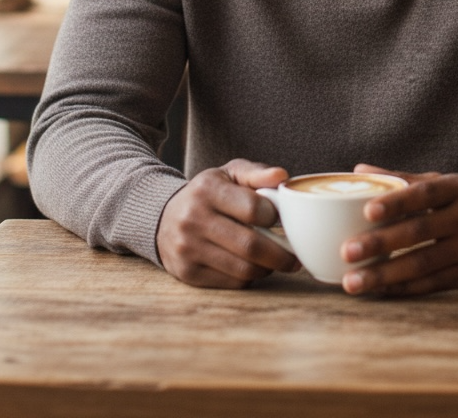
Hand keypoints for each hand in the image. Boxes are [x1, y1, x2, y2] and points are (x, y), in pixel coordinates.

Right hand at [156, 158, 299, 288]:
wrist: (163, 217)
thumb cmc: (207, 194)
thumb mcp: (229, 174)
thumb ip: (256, 174)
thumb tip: (282, 177)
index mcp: (207, 189)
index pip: (254, 209)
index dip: (274, 216)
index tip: (280, 219)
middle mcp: (194, 218)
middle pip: (251, 245)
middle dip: (281, 254)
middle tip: (294, 257)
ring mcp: (188, 248)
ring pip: (244, 269)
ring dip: (267, 268)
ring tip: (274, 261)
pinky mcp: (188, 273)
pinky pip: (232, 283)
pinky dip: (249, 277)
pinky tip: (251, 266)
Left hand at [339, 164, 457, 296]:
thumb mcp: (445, 183)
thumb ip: (403, 179)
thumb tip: (359, 169)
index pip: (424, 194)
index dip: (396, 202)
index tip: (367, 211)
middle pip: (420, 231)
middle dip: (381, 243)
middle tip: (347, 251)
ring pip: (423, 264)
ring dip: (385, 274)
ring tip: (354, 281)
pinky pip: (431, 284)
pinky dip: (403, 288)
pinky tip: (379, 290)